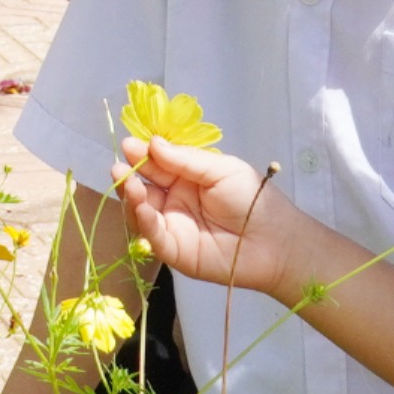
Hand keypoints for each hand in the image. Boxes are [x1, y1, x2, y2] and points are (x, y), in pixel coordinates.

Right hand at [111, 136, 309, 298]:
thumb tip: (152, 142)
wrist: (274, 241)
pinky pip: (152, 235)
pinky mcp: (173, 250)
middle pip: (143, 187)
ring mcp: (172, 226)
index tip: (128, 144)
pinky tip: (142, 206)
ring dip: (131, 197)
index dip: (142, 154)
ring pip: (141, 211)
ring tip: (128, 183)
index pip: (157, 164)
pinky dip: (143, 220)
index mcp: (187, 178)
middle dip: (129, 175)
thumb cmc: (252, 199)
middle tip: (119, 165)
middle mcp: (175, 201)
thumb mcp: (221, 169)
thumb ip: (185, 159)